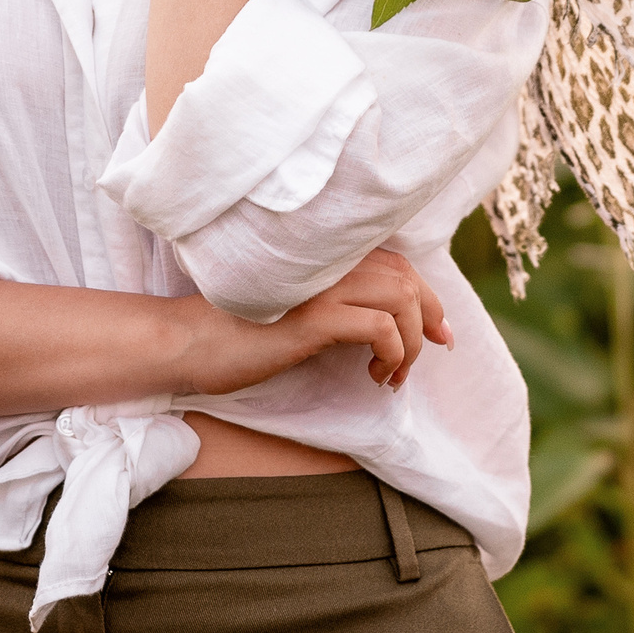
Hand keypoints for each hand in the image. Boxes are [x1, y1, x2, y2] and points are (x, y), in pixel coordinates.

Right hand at [172, 249, 451, 394]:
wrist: (191, 341)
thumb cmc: (241, 331)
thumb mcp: (300, 310)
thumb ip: (338, 303)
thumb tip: (389, 324)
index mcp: (325, 257)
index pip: (397, 262)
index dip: (428, 295)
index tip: (442, 331)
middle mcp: (328, 262)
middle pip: (407, 277)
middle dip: (432, 317)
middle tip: (437, 350)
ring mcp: (321, 286)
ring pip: (401, 300)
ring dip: (411, 343)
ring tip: (392, 373)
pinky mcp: (313, 317)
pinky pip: (380, 328)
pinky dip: (392, 353)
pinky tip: (374, 375)